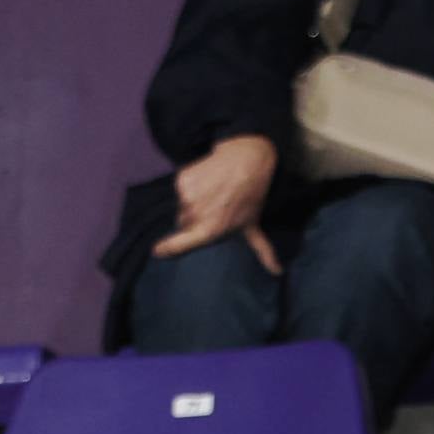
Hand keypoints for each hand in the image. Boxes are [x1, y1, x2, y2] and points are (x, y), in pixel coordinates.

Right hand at [154, 134, 280, 273]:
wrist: (245, 161)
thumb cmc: (250, 198)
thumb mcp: (253, 226)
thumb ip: (262, 251)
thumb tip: (278, 272)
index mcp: (209, 230)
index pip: (181, 243)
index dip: (168, 248)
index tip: (156, 252)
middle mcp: (194, 215)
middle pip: (183, 224)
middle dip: (194, 221)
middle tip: (213, 211)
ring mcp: (186, 196)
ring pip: (181, 206)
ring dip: (192, 204)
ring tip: (211, 195)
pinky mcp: (182, 179)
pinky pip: (180, 189)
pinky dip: (189, 188)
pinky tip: (205, 183)